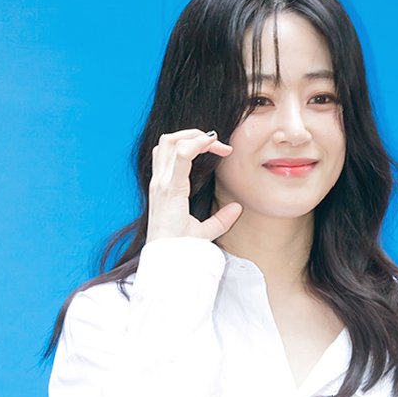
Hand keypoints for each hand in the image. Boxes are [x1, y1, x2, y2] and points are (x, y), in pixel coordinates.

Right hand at [146, 128, 242, 243]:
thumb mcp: (205, 232)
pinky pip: (182, 155)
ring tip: (216, 144)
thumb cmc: (182, 249)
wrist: (171, 262)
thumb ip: (221, 219)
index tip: (220, 150)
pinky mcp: (170, 189)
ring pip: (171, 140)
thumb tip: (237, 208)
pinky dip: (197, 143)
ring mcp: (162, 184)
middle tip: (220, 145)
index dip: (195, 142)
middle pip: (169, 139)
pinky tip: (212, 143)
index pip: (172, 151)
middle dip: (194, 134)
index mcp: (164, 188)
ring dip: (195, 135)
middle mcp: (160, 182)